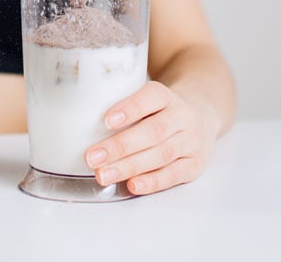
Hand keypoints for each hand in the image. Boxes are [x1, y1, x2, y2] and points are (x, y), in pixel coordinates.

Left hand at [83, 81, 218, 195]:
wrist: (203, 114)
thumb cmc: (161, 109)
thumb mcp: (148, 98)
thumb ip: (122, 102)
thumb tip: (77, 115)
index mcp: (167, 96)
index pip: (152, 97)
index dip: (130, 108)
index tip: (106, 120)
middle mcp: (182, 117)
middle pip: (153, 131)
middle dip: (120, 146)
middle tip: (92, 157)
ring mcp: (191, 141)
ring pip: (161, 154)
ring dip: (130, 166)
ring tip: (104, 174)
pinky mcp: (194, 165)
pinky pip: (173, 175)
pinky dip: (152, 181)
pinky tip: (132, 185)